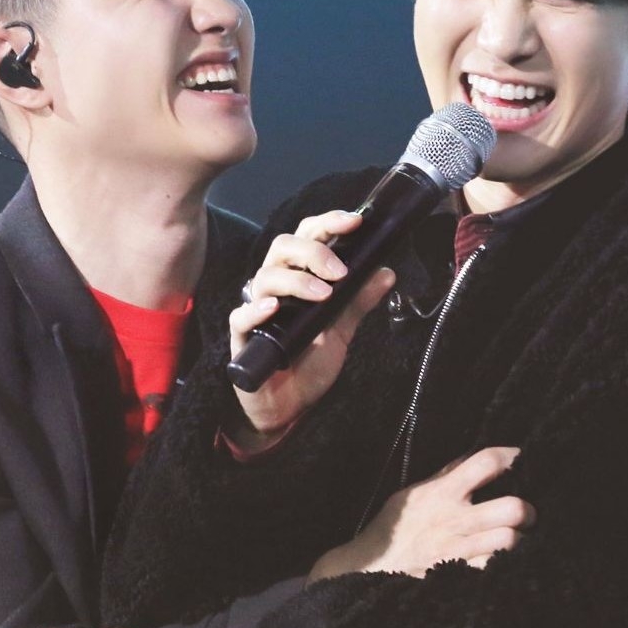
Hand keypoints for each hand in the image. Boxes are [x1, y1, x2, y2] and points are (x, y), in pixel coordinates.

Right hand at [227, 209, 395, 450]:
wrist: (290, 406)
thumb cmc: (309, 361)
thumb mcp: (341, 329)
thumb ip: (359, 300)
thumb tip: (386, 271)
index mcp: (298, 276)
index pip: (308, 237)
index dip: (328, 223)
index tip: (355, 221)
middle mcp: (275, 286)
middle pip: (284, 247)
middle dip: (313, 251)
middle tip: (339, 270)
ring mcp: (256, 310)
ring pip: (266, 277)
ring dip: (296, 281)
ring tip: (323, 294)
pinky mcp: (242, 338)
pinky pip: (241, 317)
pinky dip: (256, 309)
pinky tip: (273, 308)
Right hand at [311, 446, 533, 579]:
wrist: (372, 565)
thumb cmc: (394, 526)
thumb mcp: (414, 492)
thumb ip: (445, 476)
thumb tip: (472, 458)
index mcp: (444, 492)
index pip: (486, 463)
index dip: (511, 456)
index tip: (521, 458)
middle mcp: (456, 519)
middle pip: (512, 508)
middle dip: (527, 509)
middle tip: (526, 513)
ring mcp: (461, 549)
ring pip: (510, 541)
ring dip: (518, 539)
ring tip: (516, 537)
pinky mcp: (461, 574)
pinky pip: (495, 567)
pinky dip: (504, 563)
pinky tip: (502, 558)